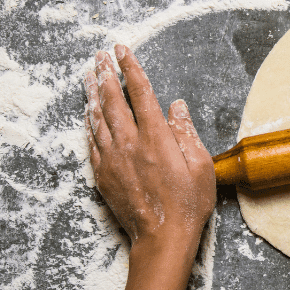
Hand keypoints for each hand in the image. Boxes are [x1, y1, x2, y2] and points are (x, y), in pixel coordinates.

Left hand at [83, 44, 215, 249]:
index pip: (141, 93)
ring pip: (97, 118)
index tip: (123, 51)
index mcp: (156, 138)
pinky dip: (89, 122)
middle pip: (113, 100)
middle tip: (100, 56)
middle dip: (106, 74)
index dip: (131, 68)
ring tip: (89, 76)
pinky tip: (88, 113)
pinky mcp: (103, 174)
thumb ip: (186, 132)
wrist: (162, 237)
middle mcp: (129, 144)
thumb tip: (176, 106)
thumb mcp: (201, 165)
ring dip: (93, 93)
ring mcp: (112, 159)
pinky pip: (92, 141)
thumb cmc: (188, 204)